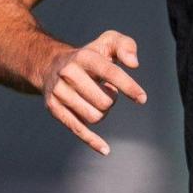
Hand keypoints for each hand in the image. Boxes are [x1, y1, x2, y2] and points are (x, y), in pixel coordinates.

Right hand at [42, 29, 146, 155]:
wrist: (50, 65)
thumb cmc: (88, 57)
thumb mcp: (106, 43)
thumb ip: (125, 45)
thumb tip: (134, 63)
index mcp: (84, 57)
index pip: (110, 73)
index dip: (128, 87)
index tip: (142, 99)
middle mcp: (68, 74)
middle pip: (104, 101)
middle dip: (111, 100)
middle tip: (105, 91)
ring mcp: (59, 92)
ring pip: (93, 116)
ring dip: (102, 112)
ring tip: (96, 100)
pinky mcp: (54, 108)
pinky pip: (77, 129)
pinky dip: (93, 141)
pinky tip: (105, 149)